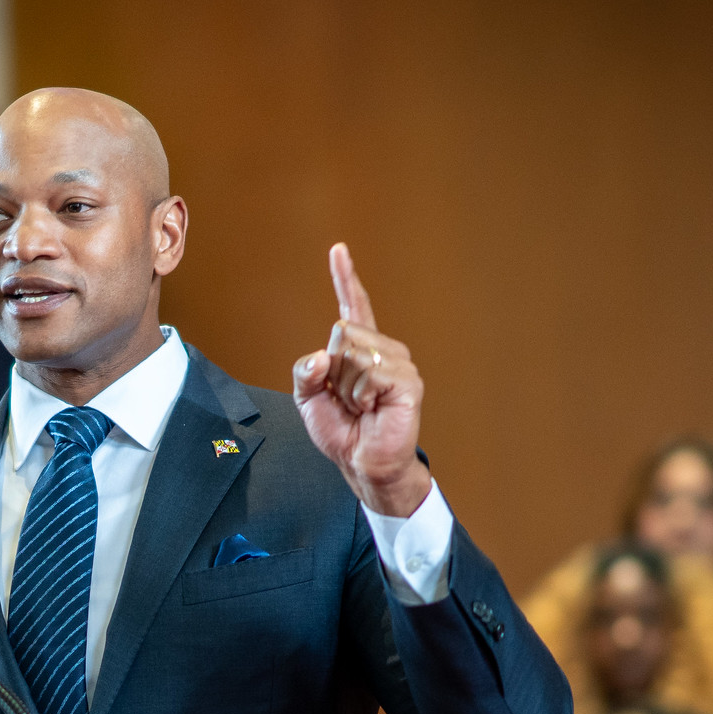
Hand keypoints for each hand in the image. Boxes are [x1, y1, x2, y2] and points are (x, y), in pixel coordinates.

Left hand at [292, 243, 431, 516]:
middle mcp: (382, 349)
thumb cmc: (341, 431)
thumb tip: (321, 357)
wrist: (363, 464)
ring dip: (346, 388)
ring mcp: (398, 362)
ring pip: (352, 352)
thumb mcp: (309, 400)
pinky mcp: (408, 380)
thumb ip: (304, 373)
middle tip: (348, 400)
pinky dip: (360, 396)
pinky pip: (368, 372)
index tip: (338, 249)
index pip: (353, 307)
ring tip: (361, 407)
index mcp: (359, 349)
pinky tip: (373, 409)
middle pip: (341, 332)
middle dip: (332, 372)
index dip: (345, 278)